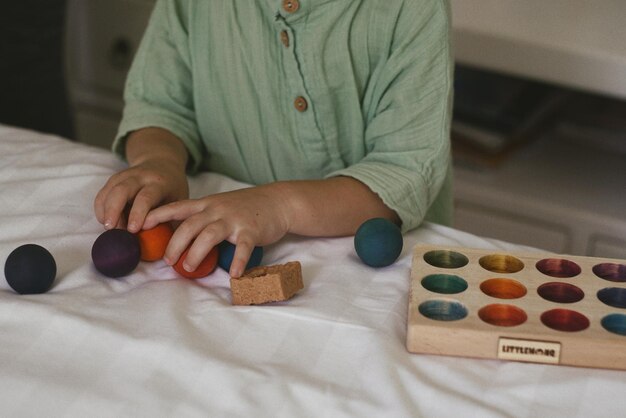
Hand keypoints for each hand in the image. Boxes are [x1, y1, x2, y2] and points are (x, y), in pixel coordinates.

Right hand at [94, 159, 188, 231]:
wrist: (163, 163)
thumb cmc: (173, 190)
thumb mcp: (180, 202)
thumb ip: (171, 221)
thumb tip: (166, 248)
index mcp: (160, 183)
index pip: (146, 197)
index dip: (138, 213)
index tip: (133, 230)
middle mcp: (141, 176)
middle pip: (122, 190)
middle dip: (114, 210)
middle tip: (111, 230)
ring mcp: (126, 175)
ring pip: (109, 191)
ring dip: (106, 211)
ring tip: (109, 229)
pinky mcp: (115, 179)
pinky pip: (103, 193)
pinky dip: (101, 208)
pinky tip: (106, 221)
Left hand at [143, 184, 291, 277]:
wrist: (278, 201)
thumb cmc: (247, 207)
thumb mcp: (220, 205)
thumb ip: (202, 216)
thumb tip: (180, 235)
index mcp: (207, 204)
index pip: (177, 207)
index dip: (158, 215)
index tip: (140, 225)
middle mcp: (217, 210)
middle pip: (189, 225)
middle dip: (175, 244)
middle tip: (167, 261)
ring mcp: (235, 219)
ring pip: (209, 234)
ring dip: (196, 253)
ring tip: (188, 268)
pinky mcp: (252, 231)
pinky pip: (242, 248)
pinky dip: (237, 262)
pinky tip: (233, 276)